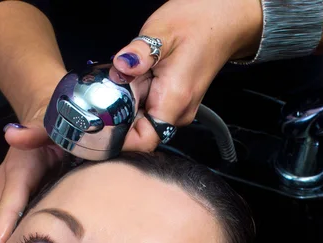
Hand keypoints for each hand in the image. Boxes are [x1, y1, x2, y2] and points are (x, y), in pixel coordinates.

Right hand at [0, 106, 63, 242]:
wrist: (50, 110)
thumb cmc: (59, 120)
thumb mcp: (55, 121)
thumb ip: (38, 129)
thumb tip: (14, 137)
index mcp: (18, 172)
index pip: (7, 212)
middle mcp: (8, 185)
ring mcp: (10, 193)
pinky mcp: (15, 199)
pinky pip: (5, 228)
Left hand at [110, 0, 262, 150]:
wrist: (221, 21)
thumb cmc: (197, 25)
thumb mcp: (162, 32)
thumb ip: (140, 52)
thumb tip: (122, 66)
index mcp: (174, 102)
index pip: (142, 142)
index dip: (117, 138)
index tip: (100, 120)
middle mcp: (176, 113)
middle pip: (137, 132)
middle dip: (118, 113)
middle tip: (114, 86)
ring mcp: (175, 111)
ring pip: (140, 120)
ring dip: (127, 102)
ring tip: (132, 78)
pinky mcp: (172, 105)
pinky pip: (147, 110)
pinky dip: (136, 96)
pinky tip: (139, 79)